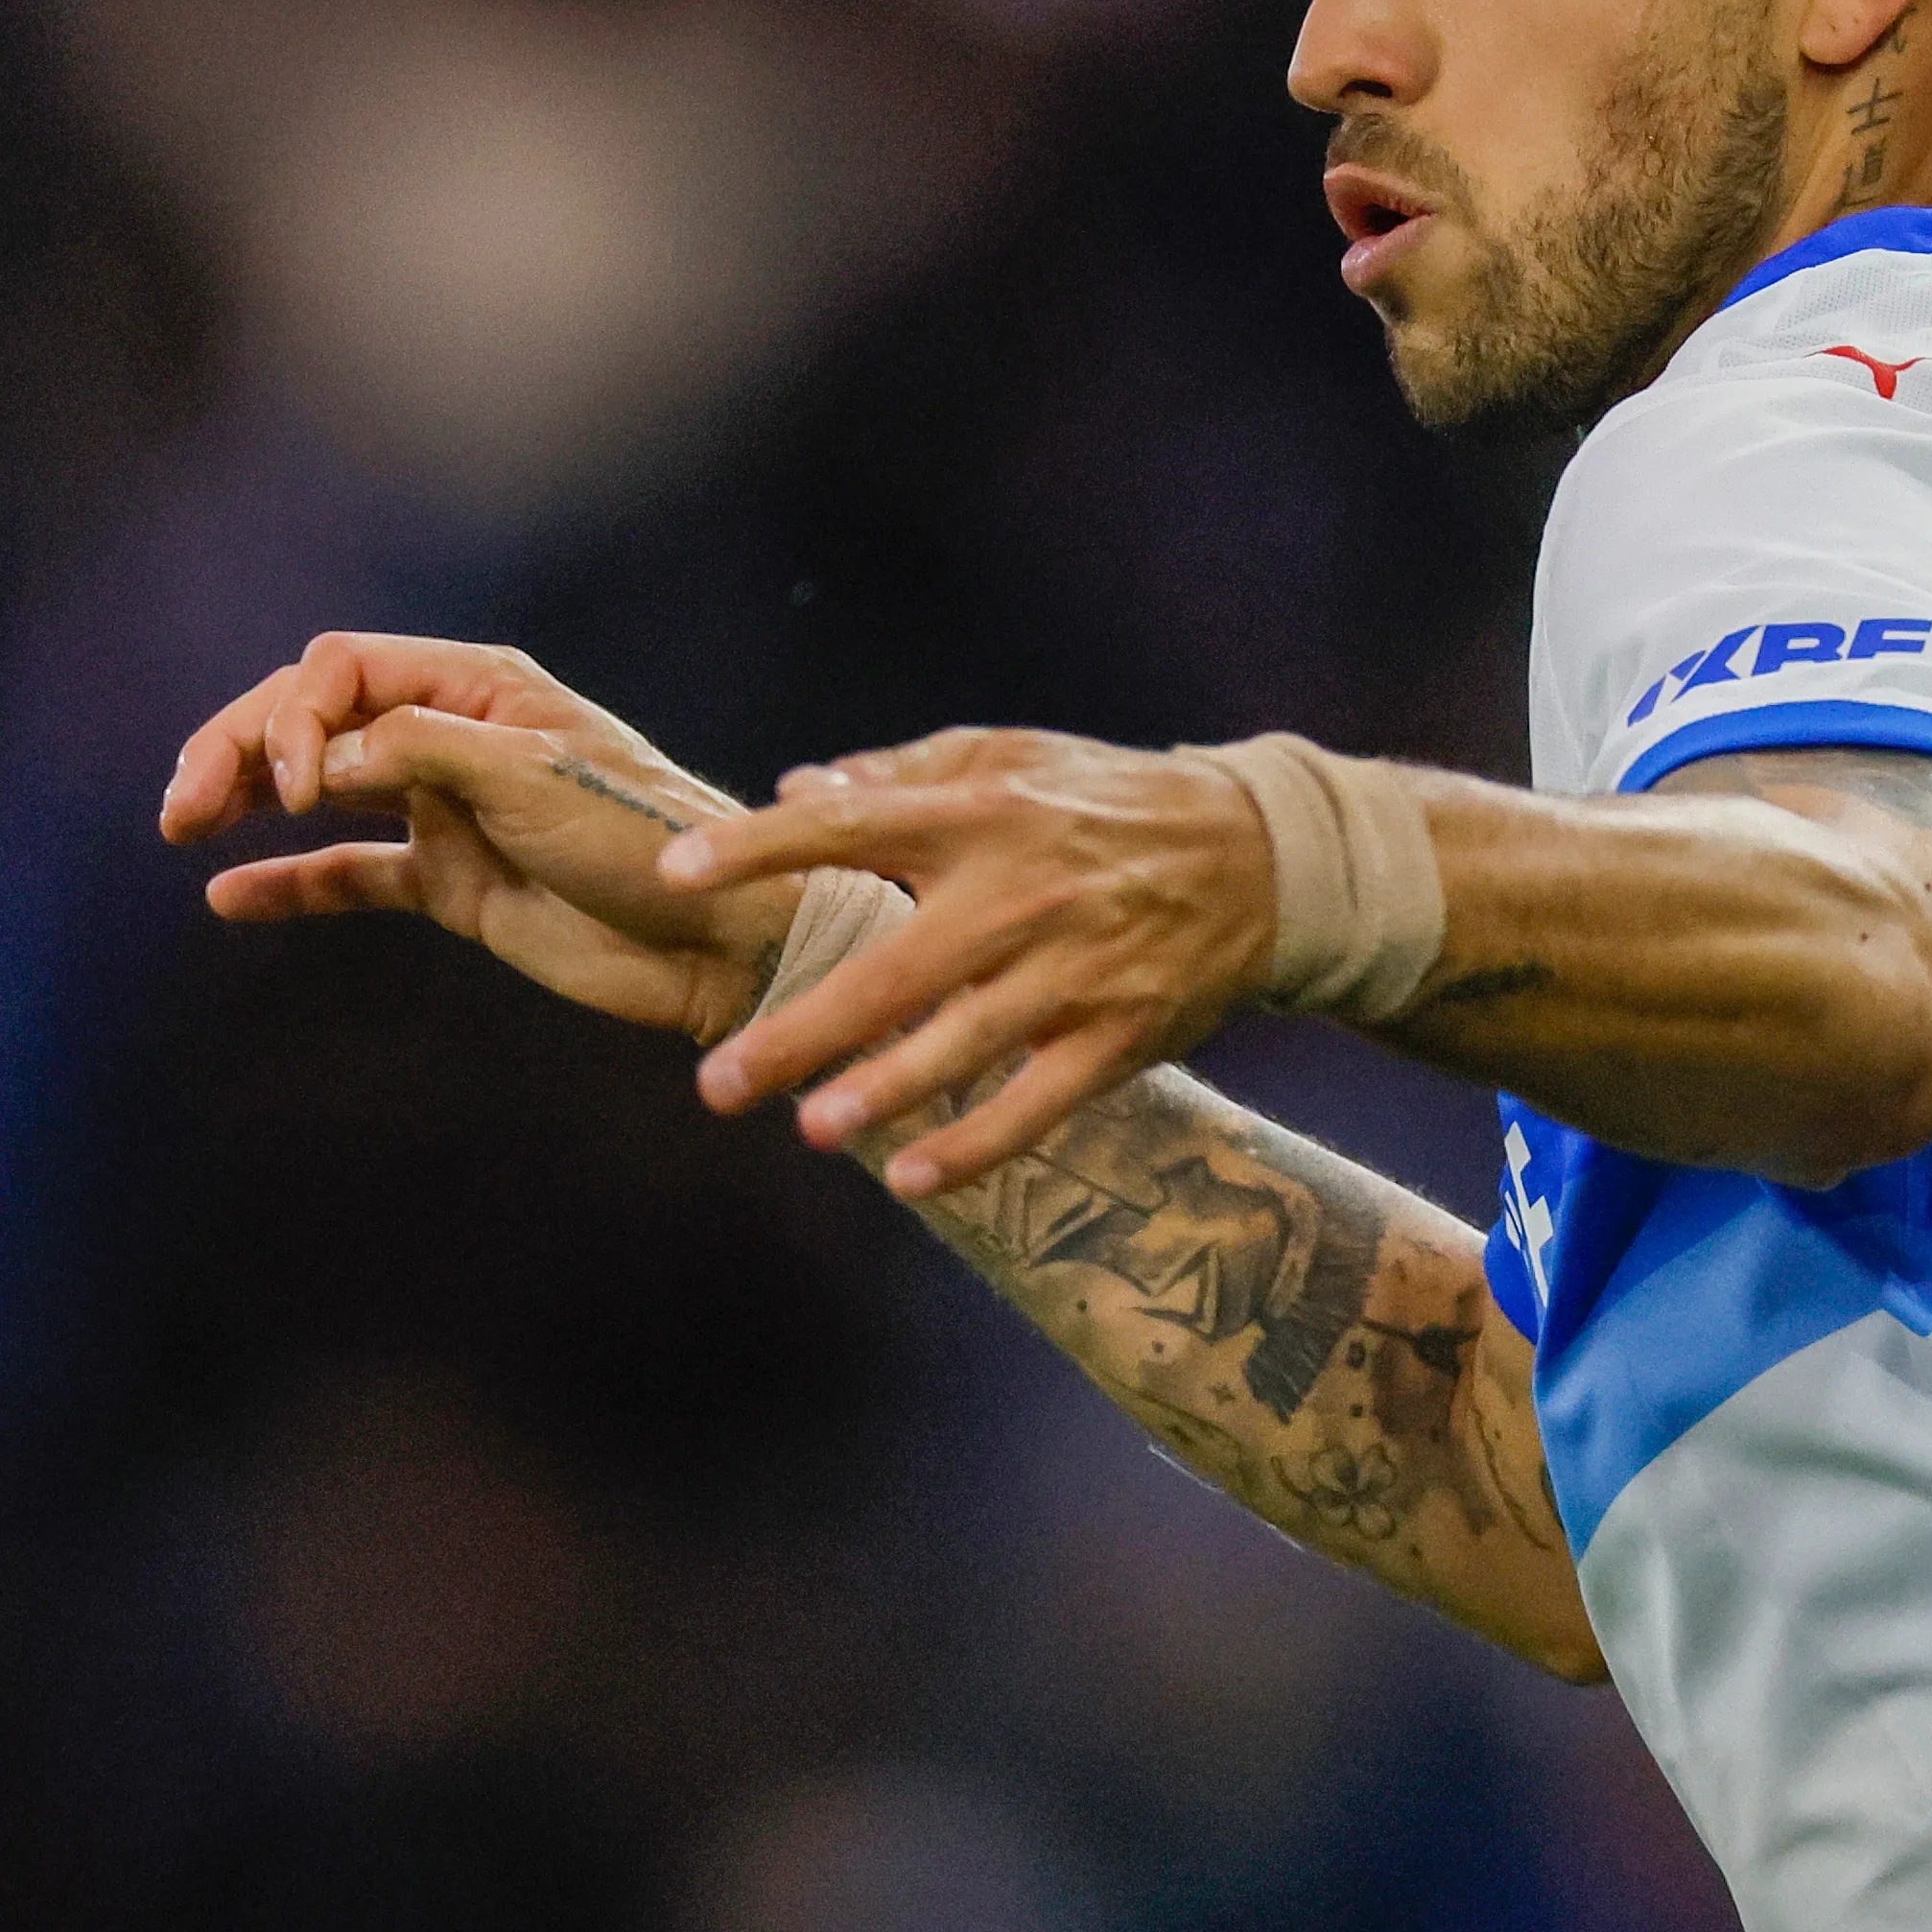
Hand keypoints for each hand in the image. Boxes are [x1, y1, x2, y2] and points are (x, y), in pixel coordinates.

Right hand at [159, 634, 806, 1041]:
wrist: (713, 938)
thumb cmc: (644, 838)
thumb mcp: (530, 776)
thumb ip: (417, 752)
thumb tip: (317, 761)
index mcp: (477, 685)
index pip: (342, 671)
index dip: (293, 719)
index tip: (292, 789)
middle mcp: (453, 735)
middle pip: (316, 721)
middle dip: (242, 749)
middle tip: (181, 803)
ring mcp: (447, 810)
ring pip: (322, 791)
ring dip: (250, 801)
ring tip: (179, 825)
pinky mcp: (452, 882)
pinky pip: (352, 875)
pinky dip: (291, 881)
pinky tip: (227, 895)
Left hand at [657, 727, 1274, 1196]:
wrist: (1259, 856)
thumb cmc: (1105, 801)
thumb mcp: (1008, 754)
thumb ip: (899, 771)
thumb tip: (793, 788)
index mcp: (977, 813)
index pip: (846, 827)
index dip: (756, 848)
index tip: (673, 873)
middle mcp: (1017, 895)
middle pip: (890, 970)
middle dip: (800, 1032)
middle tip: (719, 1083)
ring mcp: (1070, 973)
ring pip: (961, 1046)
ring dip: (883, 1092)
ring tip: (811, 1130)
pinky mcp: (1118, 1037)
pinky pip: (1037, 1105)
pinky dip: (976, 1144)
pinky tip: (911, 1177)